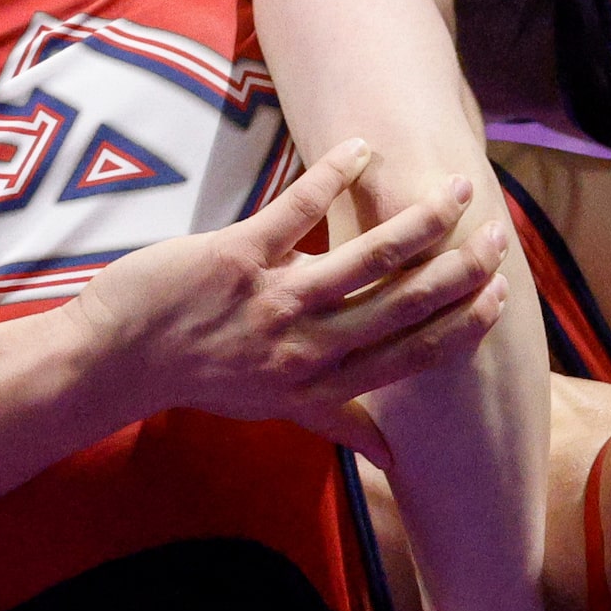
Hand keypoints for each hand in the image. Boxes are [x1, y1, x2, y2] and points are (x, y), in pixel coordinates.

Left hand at [61, 140, 507, 465]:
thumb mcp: (274, 410)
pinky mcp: (235, 259)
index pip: (410, 357)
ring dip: (419, 221)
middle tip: (496, 234)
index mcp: (319, 383)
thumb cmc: (196, 379)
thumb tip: (392, 460)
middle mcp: (304, 349)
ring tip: (455, 189)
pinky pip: (296, 211)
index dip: (461, 326)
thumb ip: (339, 424)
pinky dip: (332, 177)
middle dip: (458, 269)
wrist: (112, 362)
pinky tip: (362, 150)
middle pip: (402, 306)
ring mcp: (272, 303)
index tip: (498, 295)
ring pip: (366, 259)